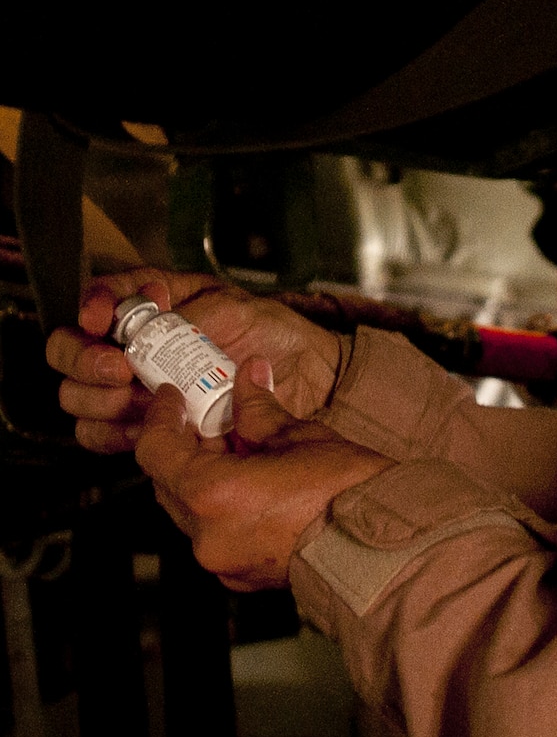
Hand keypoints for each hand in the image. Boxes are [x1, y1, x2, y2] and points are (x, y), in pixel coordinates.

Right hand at [46, 269, 343, 453]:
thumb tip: (146, 317)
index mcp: (151, 305)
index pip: (96, 300)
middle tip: (121, 369)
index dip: (90, 309)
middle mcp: (134, 346)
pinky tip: (142, 427)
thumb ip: (183, 314)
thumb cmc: (272, 333)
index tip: (101, 320)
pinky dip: (115, 434)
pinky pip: (105, 436)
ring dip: (100, 399)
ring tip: (138, 397)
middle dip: (87, 361)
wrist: (306, 378)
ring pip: (79, 398)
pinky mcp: (150, 426)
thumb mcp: (229, 307)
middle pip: (69, 353)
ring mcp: (137, 387)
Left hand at [137, 360, 389, 589]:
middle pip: (168, 483)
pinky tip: (252, 486)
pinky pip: (214, 534)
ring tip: (238, 452)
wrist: (383, 549)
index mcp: (213, 494)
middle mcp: (207, 534)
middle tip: (207, 418)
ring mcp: (222, 561)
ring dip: (203, 479)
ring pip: (190, 511)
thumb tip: (248, 378)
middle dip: (183, 448)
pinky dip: (221, 508)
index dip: (160, 418)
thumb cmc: (348, 493)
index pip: (156, 451)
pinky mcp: (241, 576)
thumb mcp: (298, 437)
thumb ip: (258, 409)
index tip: (172, 398)